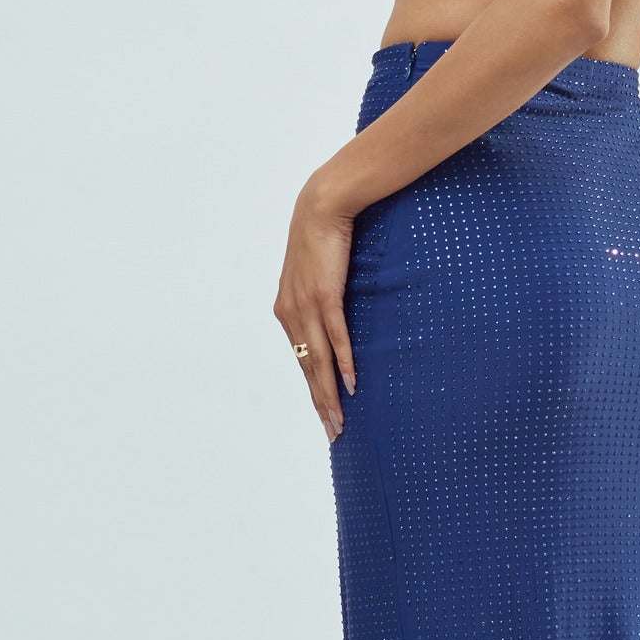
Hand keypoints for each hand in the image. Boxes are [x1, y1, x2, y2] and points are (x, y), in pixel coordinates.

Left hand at [273, 185, 357, 441]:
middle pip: (308, 368)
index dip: (313, 389)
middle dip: (320, 403)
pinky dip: (344, 361)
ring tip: (340, 420)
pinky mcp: (325, 295)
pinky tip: (352, 383)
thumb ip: (321, 298)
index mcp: (287, 311)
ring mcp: (307, 306)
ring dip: (330, 393)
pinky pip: (336, 336)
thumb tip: (335, 317)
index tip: (324, 415)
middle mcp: (291, 313)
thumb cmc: (322, 237)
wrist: (322, 205)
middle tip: (333, 433)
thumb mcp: (317, 274)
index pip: (302, 360)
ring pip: (320, 360)